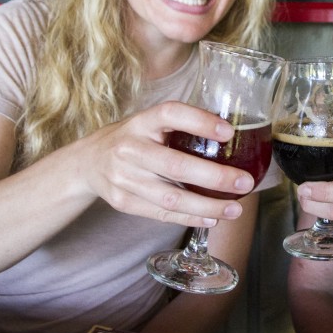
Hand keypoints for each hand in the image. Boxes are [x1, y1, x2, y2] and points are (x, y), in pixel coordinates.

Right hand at [82, 101, 255, 227]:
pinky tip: (211, 218)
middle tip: (244, 183)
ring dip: (207, 206)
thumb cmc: (132, 139)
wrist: (87, 163)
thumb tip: (231, 136)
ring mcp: (123, 177)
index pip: (171, 115)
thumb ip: (180, 127)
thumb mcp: (149, 123)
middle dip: (215, 177)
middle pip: (176, 166)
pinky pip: (161, 213)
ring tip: (234, 209)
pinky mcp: (122, 202)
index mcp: (141, 122)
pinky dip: (189, 218)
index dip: (200, 122)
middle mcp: (129, 148)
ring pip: (170, 198)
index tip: (229, 132)